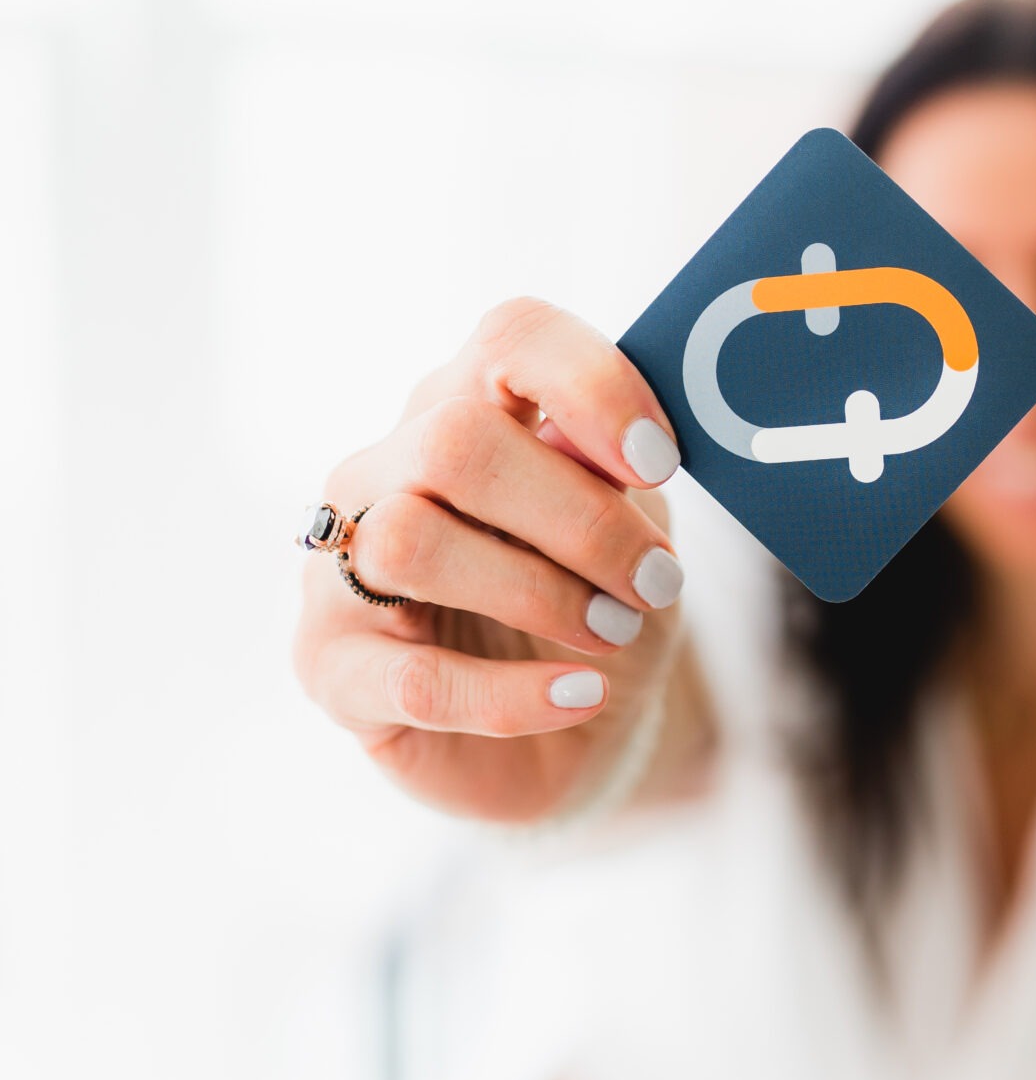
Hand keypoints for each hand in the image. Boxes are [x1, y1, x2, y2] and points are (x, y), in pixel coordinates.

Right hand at [295, 298, 687, 821]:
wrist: (570, 740)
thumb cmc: (595, 611)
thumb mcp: (633, 535)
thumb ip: (616, 479)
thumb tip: (620, 446)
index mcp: (464, 410)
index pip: (509, 339)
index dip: (590, 384)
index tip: (660, 461)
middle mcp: (383, 472)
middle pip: (454, 442)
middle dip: (578, 518)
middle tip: (654, 580)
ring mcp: (337, 568)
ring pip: (409, 542)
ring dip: (538, 593)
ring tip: (613, 632)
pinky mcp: (332, 671)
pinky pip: (416, 679)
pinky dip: (516, 694)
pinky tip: (580, 695)